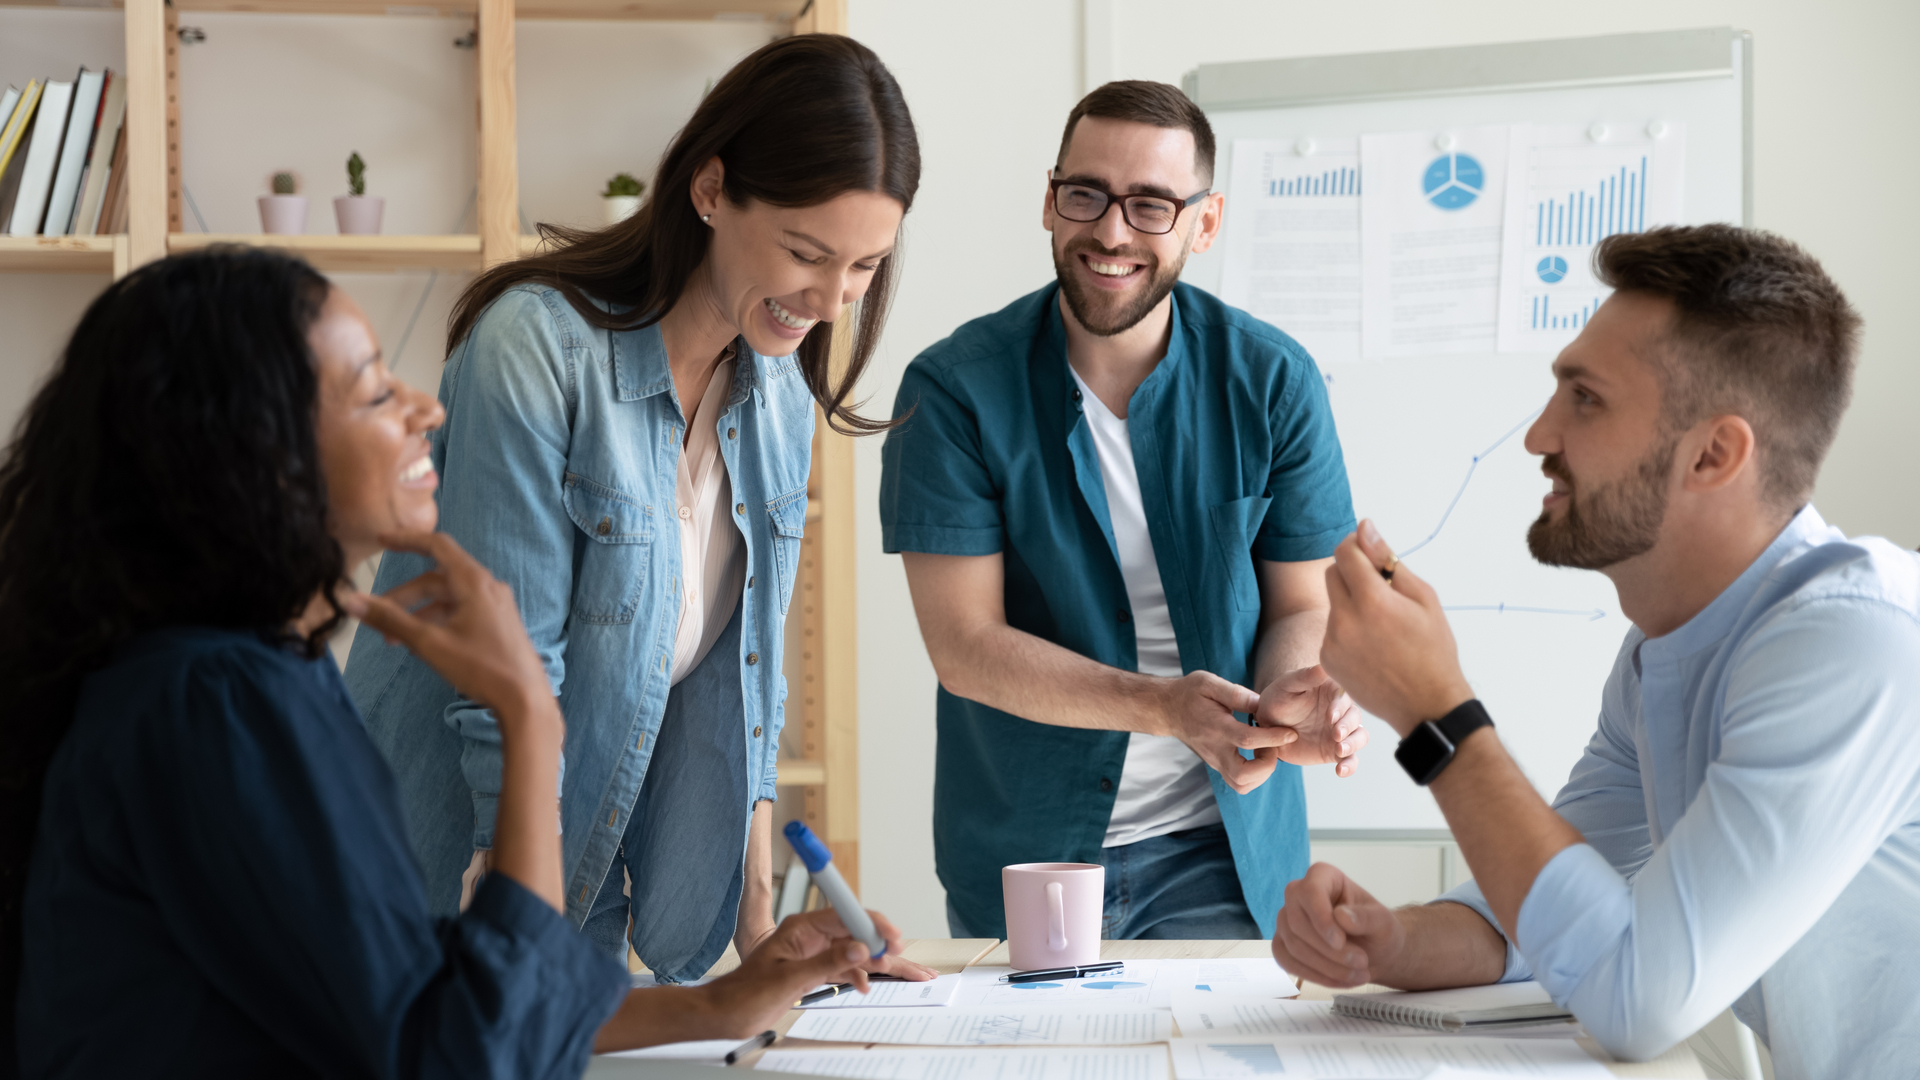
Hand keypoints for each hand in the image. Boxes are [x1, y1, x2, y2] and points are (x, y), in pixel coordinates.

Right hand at [342, 531, 555, 729]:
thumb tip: (351, 600)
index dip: (406, 540)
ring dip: (420, 613)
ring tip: (394, 640)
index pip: (436, 546)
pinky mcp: (499, 622)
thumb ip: (390, 620)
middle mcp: (487, 586)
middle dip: (405, 596)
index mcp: (473, 581)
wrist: (525, 699)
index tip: (381, 540)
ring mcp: (495, 604)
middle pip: (437, 578)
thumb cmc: (481, 667)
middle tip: (377, 617)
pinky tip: (422, 644)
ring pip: (448, 598)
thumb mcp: (429, 643)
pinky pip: (462, 611)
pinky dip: (438, 620)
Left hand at [737, 911, 938, 982]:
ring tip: (906, 974)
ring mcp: (813, 952)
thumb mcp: (788, 980)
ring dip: (878, 963)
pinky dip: (859, 975)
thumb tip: (861, 949)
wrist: (725, 1013)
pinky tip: (866, 986)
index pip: (845, 915)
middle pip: (856, 933)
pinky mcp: (813, 969)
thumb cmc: (744, 994)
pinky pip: (845, 966)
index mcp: (801, 928)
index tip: (891, 936)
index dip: (872, 924)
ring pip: (855, 952)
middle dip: (883, 945)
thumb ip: (826, 963)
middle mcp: (810, 936)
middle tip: (906, 959)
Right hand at [1154, 672, 1298, 793]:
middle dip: (1267, 765)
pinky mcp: (1217, 766)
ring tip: (1266, 751)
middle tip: (1273, 746)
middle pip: (1242, 776)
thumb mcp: (1209, 683)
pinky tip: (1258, 755)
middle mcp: (1215, 750)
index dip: (1273, 738)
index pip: (1247, 740)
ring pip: (1241, 785)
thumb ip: (1236, 694)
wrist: (1168, 710)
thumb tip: (1262, 703)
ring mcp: (1215, 761)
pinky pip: (1239, 783)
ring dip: (1262, 774)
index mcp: (1215, 727)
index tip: (1290, 733)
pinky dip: (1255, 776)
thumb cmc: (1190, 693)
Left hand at [1257, 665, 1367, 776]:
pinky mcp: (1335, 751)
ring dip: (1353, 745)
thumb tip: (1324, 666)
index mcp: (1334, 692)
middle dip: (1348, 727)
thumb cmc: (1278, 698)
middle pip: (1356, 718)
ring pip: (1359, 738)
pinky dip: (1350, 766)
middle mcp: (1342, 712)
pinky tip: (1340, 771)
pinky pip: (1350, 760)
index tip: (1330, 716)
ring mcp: (1341, 732)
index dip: (1340, 707)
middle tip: (1335, 734)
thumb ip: (1305, 677)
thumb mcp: (1287, 685)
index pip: (1345, 697)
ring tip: (1339, 751)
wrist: (1268, 725)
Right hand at [1273, 863, 1406, 987]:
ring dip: (1326, 967)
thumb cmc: (1378, 930)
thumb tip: (1341, 916)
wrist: (1374, 952)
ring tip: (1358, 976)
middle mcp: (1298, 894)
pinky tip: (1339, 980)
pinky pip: (1287, 962)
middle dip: (1329, 951)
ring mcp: (1286, 920)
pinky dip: (1314, 976)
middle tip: (1361, 964)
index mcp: (1322, 876)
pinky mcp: (1282, 944)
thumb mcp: (1384, 923)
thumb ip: (1367, 917)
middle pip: (1298, 923)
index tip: (1340, 942)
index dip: (1321, 918)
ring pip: (1293, 946)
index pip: (1310, 891)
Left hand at [1322, 521, 1474, 736]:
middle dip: (1352, 571)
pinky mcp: (1327, 659)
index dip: (1356, 543)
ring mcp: (1332, 642)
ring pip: (1333, 602)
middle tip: (1380, 587)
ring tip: (1381, 624)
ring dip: (1351, 601)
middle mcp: (1345, 620)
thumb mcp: (1423, 597)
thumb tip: (1364, 527)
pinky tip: (1372, 645)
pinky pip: (1331, 629)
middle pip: (1332, 573)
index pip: (1345, 552)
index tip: (1368, 549)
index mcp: (1372, 600)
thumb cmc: (1433, 648)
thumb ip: (1388, 560)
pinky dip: (1347, 627)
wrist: (1427, 705)